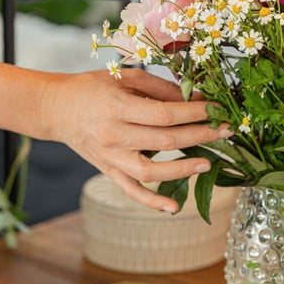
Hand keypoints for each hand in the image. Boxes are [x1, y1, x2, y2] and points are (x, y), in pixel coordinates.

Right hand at [40, 68, 230, 212]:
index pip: (164, 114)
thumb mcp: (125, 76)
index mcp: (117, 107)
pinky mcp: (108, 171)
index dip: (195, 113)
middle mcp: (113, 135)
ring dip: (182, 169)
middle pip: (165, 141)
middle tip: (226, 131)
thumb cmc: (93, 87)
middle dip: (200, 135)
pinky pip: (131, 191)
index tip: (217, 109)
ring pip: (150, 171)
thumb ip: (161, 88)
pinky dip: (152, 201)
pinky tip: (173, 207)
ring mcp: (110, 157)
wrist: (57, 108)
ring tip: (208, 162)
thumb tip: (196, 98)